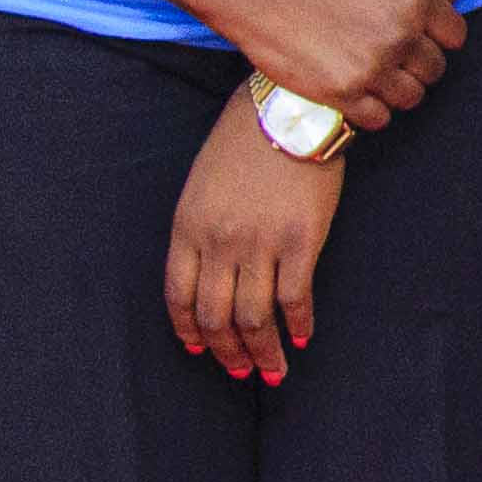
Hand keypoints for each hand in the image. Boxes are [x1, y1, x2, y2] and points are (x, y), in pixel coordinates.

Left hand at [166, 84, 346, 381]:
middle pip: (217, 317)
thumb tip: (212, 275)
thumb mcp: (203, 185)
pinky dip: (298, 325)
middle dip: (227, 354)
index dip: (189, 331)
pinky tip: (302, 337)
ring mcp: (260, 244)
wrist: (289, 109)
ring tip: (273, 372)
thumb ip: (201, 230)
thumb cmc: (244, 142)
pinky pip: (295, 299)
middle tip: (241, 372)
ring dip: (263, 353)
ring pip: (255, 319)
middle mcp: (219, 242)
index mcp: (188, 228)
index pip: (179, 297)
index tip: (200, 350)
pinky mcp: (301, 241)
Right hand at [212, 0, 476, 125]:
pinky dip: (372, 109)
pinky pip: (378, 119)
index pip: (455, 36)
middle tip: (390, 49)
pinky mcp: (339, 93)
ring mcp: (368, 68)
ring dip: (399, 87)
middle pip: (435, 71)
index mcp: (413, 0)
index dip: (438, 33)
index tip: (415, 28)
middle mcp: (397, 37)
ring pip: (411, 98)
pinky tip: (355, 87)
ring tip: (373, 68)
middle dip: (420, 61)